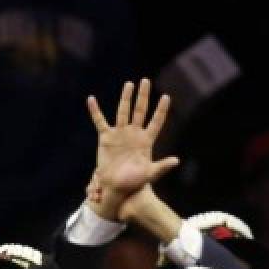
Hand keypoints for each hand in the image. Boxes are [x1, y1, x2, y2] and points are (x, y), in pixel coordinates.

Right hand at [84, 79, 177, 220]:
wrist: (116, 188)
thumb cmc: (134, 182)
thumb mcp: (150, 174)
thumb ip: (162, 166)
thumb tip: (176, 160)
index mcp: (146, 140)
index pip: (156, 121)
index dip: (161, 110)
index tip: (166, 97)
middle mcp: (134, 134)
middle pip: (140, 110)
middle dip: (143, 96)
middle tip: (146, 81)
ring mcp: (119, 134)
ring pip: (123, 111)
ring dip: (126, 98)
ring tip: (129, 84)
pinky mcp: (106, 138)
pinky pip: (100, 121)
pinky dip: (95, 111)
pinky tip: (91, 100)